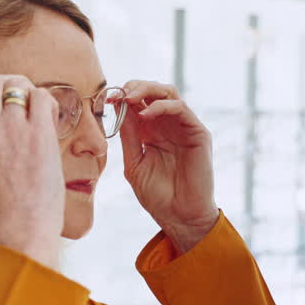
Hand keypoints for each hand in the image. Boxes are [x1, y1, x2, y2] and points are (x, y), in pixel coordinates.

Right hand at [0, 74, 63, 266]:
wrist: (21, 228)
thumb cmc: (10, 207)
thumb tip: (14, 124)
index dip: (5, 98)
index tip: (18, 111)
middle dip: (18, 86)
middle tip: (32, 104)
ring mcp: (11, 129)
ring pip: (21, 85)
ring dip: (36, 94)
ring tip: (45, 116)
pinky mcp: (37, 133)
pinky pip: (42, 97)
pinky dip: (50, 102)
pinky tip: (53, 122)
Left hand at [117, 81, 218, 252]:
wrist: (179, 218)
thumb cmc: (157, 195)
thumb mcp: (134, 163)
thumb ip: (129, 137)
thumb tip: (119, 109)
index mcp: (151, 132)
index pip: (139, 102)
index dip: (122, 96)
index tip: (106, 99)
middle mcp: (168, 125)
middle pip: (153, 91)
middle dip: (134, 86)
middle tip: (118, 94)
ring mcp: (184, 127)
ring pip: (168, 93)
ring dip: (147, 90)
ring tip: (129, 98)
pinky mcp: (198, 133)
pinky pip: (181, 109)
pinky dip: (162, 106)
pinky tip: (145, 114)